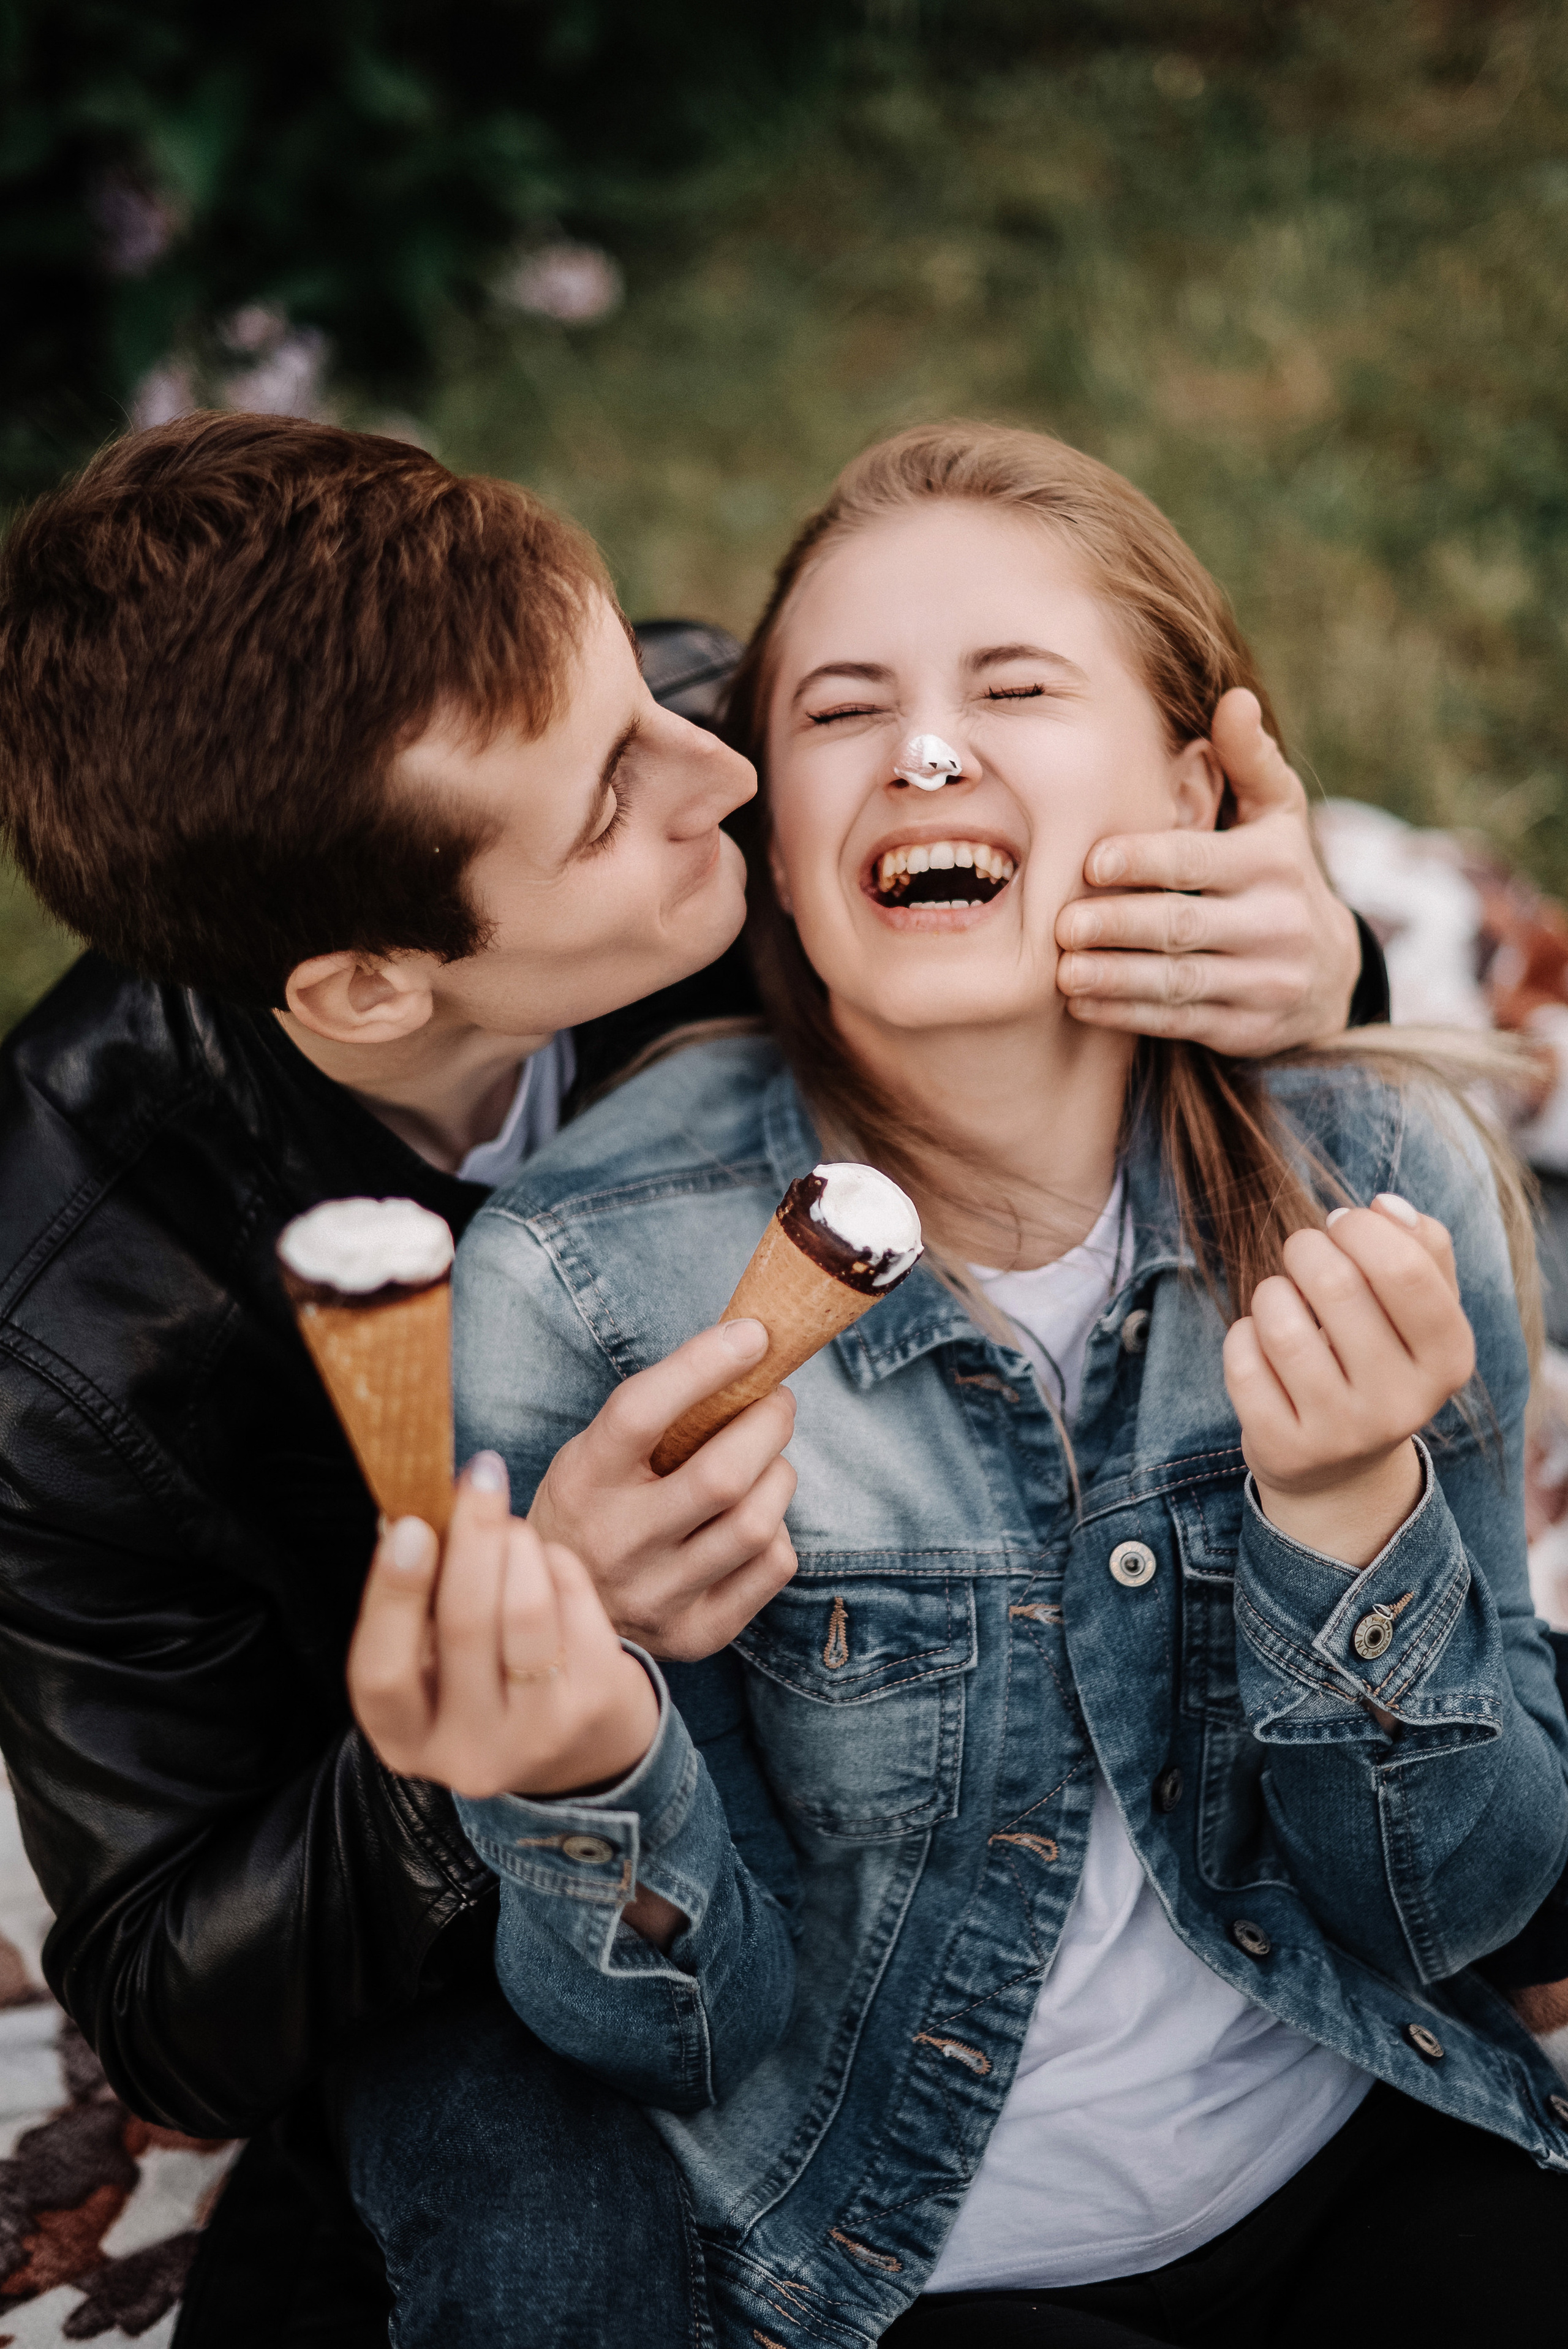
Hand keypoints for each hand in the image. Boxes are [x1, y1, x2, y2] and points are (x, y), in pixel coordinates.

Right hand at [348, 1452, 658, 1799]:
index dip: (393, 1595)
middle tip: (479, 1476)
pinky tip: (546, 1561)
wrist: (586, 1754)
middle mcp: (467, 1752)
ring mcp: (537, 1735)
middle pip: (464, 1627)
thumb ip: (418, 1607)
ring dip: (517, 1545)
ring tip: (510, 1527)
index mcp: (405, 1740)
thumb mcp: (437, 1665)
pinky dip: (557, 1565)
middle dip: (471, 1537)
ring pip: (525, 1610)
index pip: (382, 1672)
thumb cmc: (490, 1685)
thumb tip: (402, 1520)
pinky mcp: (595, 1705)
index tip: (410, 1526)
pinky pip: (574, 1605)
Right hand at [529, 1318, 797, 1661]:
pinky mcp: (696, 1634)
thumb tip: (744, 1346)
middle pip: (723, 1476)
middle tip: (775, 1401)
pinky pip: (772, 1566)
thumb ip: (652, 1414)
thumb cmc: (591, 1510)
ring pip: (757, 1522)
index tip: (752, 1335)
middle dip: (769, 1423)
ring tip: (767, 1460)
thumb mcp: (591, 1455)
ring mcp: (658, 1596)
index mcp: (582, 1482)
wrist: (553, 1615)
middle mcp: (617, 1542)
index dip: (702, 1366)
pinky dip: (778, 1529)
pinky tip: (754, 1519)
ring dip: (779, 1474)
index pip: (641, 1413)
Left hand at [1056, 688, 1360, 1053]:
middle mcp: (1276, 924)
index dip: (1145, 861)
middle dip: (1119, 925)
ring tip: (1063, 972)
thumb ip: (1249, 760)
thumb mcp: (1277, 814)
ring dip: (1116, 978)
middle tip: (1062, 924)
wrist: (1332, 970)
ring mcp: (1264, 982)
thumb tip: (1235, 699)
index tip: (1092, 860)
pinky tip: (1083, 1003)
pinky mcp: (1248, 1029)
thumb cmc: (1279, 872)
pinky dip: (1127, 1015)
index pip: (1200, 860)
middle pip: (1183, 925)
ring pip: (1179, 981)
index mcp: (1273, 864)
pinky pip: (1180, 1021)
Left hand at [1222, 1194, 1475, 1566]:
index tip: (1341, 1225)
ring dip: (1271, 1292)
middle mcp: (1404, 1403)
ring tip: (1281, 1299)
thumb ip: (1419, 1246)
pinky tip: (1260, 1344)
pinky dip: (1242, 1335)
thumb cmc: (1380, 1356)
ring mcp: (1343, 1433)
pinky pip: (1242, 1360)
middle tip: (1302, 1255)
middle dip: (1305, 1248)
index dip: (1360, 1228)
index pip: (1406, 1268)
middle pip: (1336, 1283)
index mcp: (1449, 1357)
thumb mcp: (1420, 1308)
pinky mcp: (1285, 1448)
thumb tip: (1384, 1206)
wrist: (1341, 1468)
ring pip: (1280, 1322)